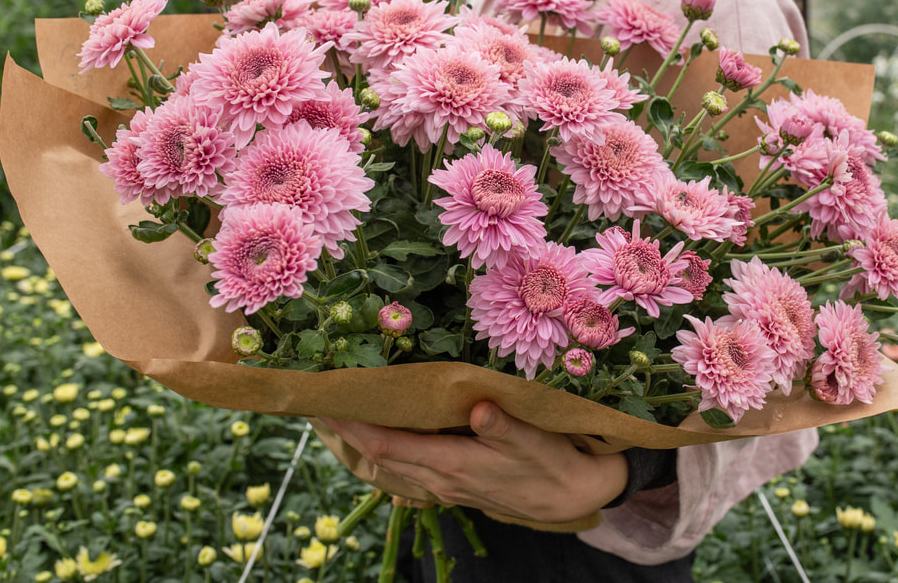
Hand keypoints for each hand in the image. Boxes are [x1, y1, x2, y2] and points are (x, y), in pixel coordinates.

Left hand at [319, 401, 628, 523]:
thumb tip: (478, 410)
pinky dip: (390, 450)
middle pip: (382, 456)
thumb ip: (505, 428)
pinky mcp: (456, 484)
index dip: (355, 426)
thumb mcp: (537, 442)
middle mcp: (442, 479)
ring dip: (367, 441)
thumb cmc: (556, 464)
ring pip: (394, 464)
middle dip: (350, 431)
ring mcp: (447, 485)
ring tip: (345, 414)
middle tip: (322, 401)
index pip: (388, 446)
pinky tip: (386, 436)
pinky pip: (410, 468)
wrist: (575, 496)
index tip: (326, 405)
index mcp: (454, 465)